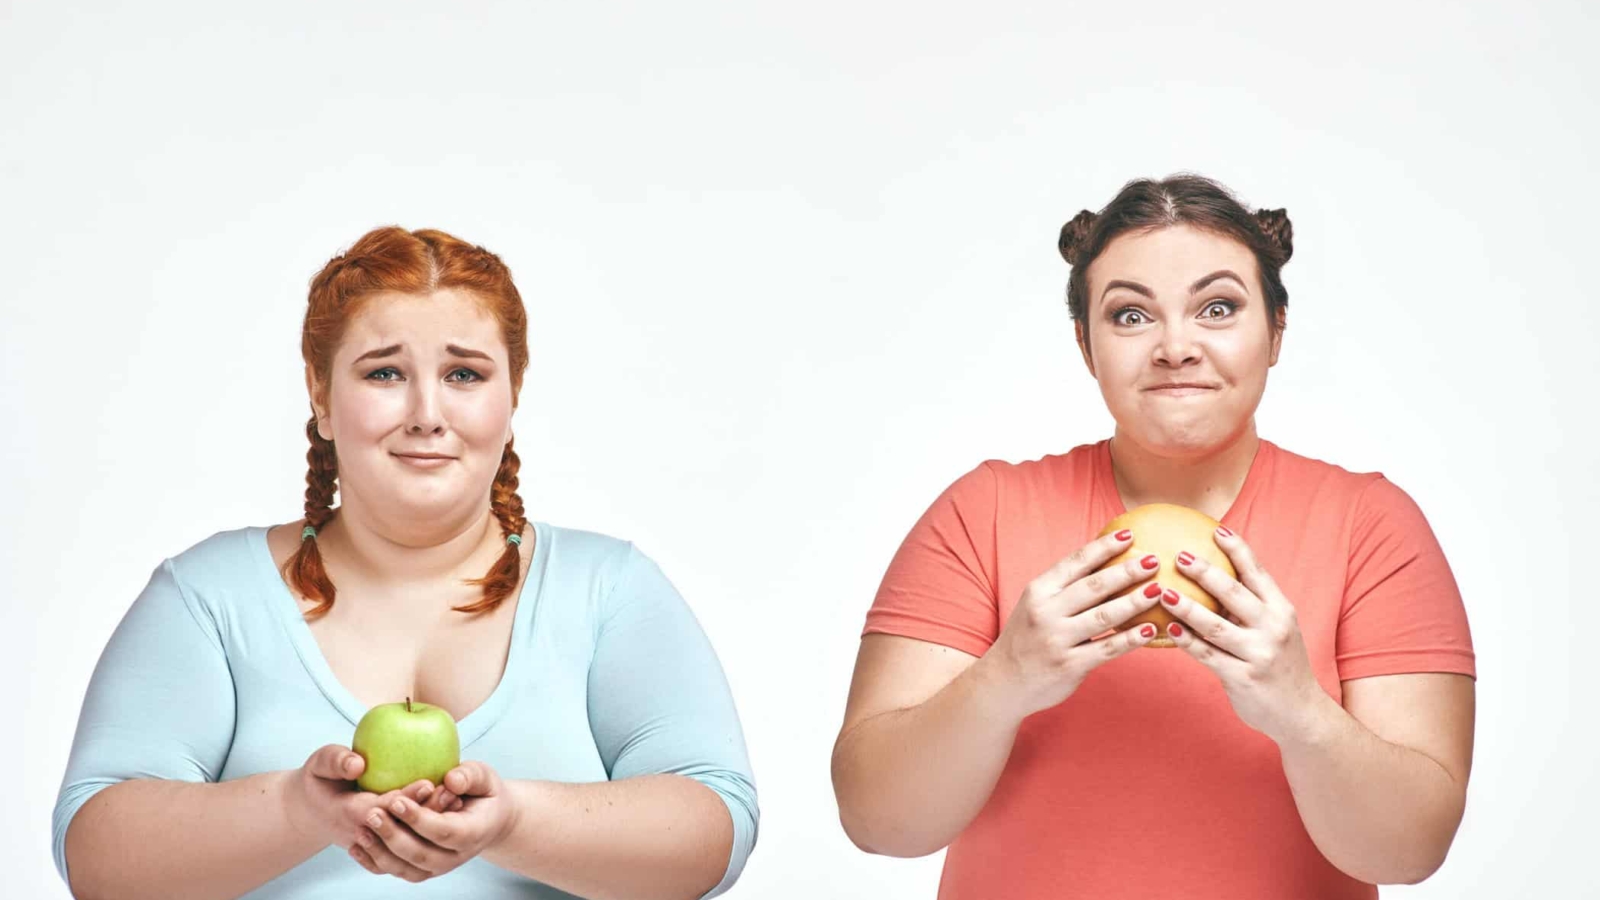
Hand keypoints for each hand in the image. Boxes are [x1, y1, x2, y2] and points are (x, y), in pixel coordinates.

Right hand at [281, 744, 461, 860]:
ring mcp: (373, 842)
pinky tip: (448, 811)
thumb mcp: (320, 764)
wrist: (311, 810)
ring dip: (430, 822)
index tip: (429, 783)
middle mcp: (363, 832)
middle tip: (453, 792)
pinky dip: (426, 830)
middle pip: (400, 825)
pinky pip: (406, 842)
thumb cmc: (319, 779)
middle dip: (426, 810)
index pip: (380, 808)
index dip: (405, 798)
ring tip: (456, 800)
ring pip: (406, 836)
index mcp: (347, 812)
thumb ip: (336, 761)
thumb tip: (358, 764)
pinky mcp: (380, 844)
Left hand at [352, 760, 519, 881]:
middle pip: (421, 854)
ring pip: (406, 869)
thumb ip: (470, 776)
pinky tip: (357, 847)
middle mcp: (456, 857)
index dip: (419, 819)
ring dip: (380, 852)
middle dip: (393, 836)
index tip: (396, 801)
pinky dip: (375, 863)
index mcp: (473, 833)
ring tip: (361, 830)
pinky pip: (397, 872)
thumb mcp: (484, 777)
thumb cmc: (484, 793)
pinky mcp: (424, 870)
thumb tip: (451, 780)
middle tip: (372, 813)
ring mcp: (439, 867)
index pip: (445, 832)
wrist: (489, 819)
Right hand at [982, 528, 1164, 718]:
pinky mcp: (1069, 665)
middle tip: (1153, 560)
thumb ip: (1065, 588)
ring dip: (1134, 601)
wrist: (1003, 682)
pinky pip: (1107, 648)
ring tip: (1159, 590)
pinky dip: (1130, 639)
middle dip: (1127, 571)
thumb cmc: (1027, 637)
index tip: (1129, 535)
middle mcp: (1046, 612)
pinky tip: (1150, 630)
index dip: (1104, 547)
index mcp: (1038, 591)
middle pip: (1094, 586)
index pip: (1075, 563)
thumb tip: (1107, 563)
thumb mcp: (1036, 605)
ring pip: (1104, 616)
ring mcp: (1057, 640)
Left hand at [1160, 525, 1328, 743]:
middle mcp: (1273, 628)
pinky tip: (1166, 629)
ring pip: (1215, 626)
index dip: (1238, 549)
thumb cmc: (1279, 664)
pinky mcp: (1243, 677)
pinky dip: (1185, 641)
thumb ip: (1252, 606)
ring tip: (1162, 592)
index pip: (1258, 573)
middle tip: (1179, 556)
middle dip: (1206, 572)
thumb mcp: (1276, 629)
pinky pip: (1207, 655)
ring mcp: (1258, 654)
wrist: (1301, 713)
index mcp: (1282, 610)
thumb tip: (1212, 575)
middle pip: (1235, 594)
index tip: (1217, 530)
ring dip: (1186, 607)